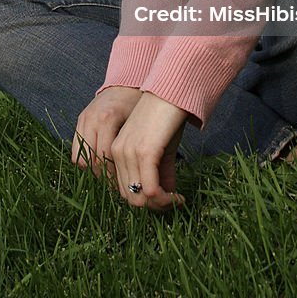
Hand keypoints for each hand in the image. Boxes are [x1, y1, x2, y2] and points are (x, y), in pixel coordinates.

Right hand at [72, 86, 141, 178]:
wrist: (127, 82)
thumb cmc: (139, 103)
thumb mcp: (140, 122)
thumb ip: (138, 147)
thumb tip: (151, 178)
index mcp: (107, 118)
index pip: (104, 156)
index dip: (113, 174)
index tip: (124, 182)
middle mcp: (92, 119)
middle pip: (90, 159)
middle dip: (102, 175)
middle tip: (116, 183)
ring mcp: (84, 119)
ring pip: (79, 157)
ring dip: (92, 169)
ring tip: (107, 174)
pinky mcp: (80, 120)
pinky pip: (77, 148)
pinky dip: (86, 158)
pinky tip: (100, 161)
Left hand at [110, 92, 188, 211]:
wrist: (173, 91)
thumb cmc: (167, 115)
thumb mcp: (161, 147)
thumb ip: (161, 171)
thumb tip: (168, 196)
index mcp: (116, 150)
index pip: (123, 189)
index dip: (145, 201)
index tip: (166, 200)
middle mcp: (117, 153)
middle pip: (130, 197)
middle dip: (152, 206)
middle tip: (173, 203)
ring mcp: (129, 153)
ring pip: (139, 197)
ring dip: (161, 205)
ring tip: (177, 200)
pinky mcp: (144, 152)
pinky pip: (151, 189)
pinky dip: (166, 199)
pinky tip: (179, 197)